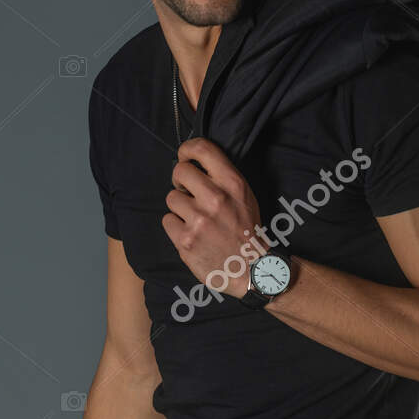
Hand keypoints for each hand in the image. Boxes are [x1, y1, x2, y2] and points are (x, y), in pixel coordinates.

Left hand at [162, 137, 262, 299]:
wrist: (251, 269)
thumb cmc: (246, 231)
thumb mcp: (244, 196)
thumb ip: (222, 178)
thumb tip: (194, 163)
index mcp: (232, 183)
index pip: (202, 149)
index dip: (187, 149)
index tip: (185, 157)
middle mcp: (215, 198)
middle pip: (180, 171)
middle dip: (181, 182)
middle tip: (188, 193)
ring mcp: (198, 220)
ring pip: (171, 198)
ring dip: (179, 207)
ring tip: (194, 219)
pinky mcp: (185, 240)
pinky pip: (167, 221)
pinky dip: (176, 227)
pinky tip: (191, 234)